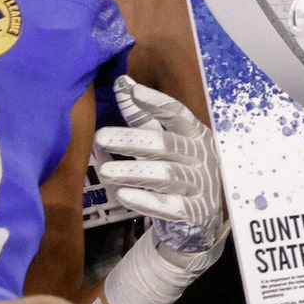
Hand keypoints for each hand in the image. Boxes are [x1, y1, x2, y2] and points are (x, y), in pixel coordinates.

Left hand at [93, 77, 225, 259]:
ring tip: (105, 172)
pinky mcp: (195, 212)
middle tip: (100, 137)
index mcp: (198, 134)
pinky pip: (170, 206)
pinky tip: (123, 195)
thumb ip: (144, 116)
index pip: (177, 114)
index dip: (155, 101)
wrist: (198, 221)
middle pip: (167, 144)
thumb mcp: (165, 143)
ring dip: (134, 171)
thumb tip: (123, 82)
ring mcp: (202, 185)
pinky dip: (147, 201)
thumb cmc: (177, 173)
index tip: (130, 89)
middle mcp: (203, 156)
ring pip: (167, 175)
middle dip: (132, 140)